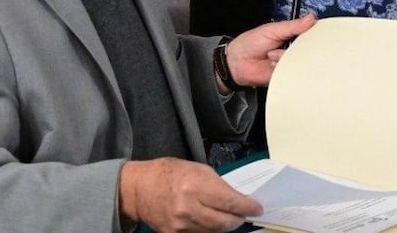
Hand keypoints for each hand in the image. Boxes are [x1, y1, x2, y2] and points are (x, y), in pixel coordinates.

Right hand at [119, 157, 261, 231]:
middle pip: (224, 223)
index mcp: (195, 186)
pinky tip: (210, 221)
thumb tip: (236, 199)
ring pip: (213, 232)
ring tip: (227, 217)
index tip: (257, 208)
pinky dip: (208, 230)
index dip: (247, 207)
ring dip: (224, 225)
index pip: (230, 202)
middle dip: (238, 219)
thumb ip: (217, 185)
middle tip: (243, 214)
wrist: (138, 189)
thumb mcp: (196, 169)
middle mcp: (188, 208)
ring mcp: (180, 225)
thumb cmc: (169, 173)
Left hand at [226, 14, 316, 88]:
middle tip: (285, 46)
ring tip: (271, 55)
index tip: (313, 33)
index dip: (313, 34)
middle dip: (297, 48)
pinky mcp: (285, 76)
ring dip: (284, 58)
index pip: (308, 35)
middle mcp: (291, 51)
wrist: (236, 62)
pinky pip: (292, 74)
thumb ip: (292, 26)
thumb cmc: (250, 43)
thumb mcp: (272, 30)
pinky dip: (283, 69)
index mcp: (290, 37)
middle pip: (307, 50)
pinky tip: (272, 64)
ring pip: (299, 62)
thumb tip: (310, 19)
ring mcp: (288, 64)